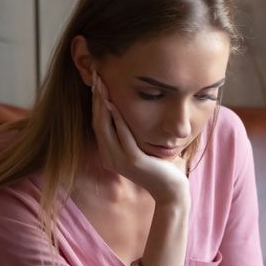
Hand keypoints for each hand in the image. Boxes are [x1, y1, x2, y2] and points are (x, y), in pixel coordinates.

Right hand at [91, 71, 188, 202]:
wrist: (170, 190)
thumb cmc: (158, 167)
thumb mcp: (139, 148)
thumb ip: (129, 134)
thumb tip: (125, 112)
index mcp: (109, 154)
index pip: (98, 123)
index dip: (95, 102)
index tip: (97, 81)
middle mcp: (110, 157)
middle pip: (97, 122)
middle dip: (96, 98)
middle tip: (96, 76)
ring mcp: (119, 160)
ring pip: (105, 127)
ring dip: (102, 104)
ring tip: (101, 84)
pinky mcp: (133, 160)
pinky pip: (122, 135)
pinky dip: (117, 118)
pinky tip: (114, 103)